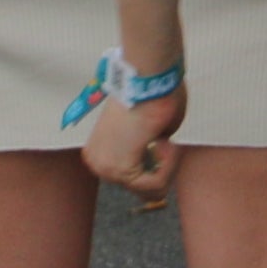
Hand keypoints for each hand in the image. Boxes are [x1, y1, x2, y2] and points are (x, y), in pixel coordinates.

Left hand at [81, 78, 183, 207]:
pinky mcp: (121, 172)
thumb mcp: (148, 127)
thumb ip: (149, 148)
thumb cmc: (151, 92)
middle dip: (162, 166)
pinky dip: (169, 165)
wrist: (146, 78)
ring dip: (168, 164)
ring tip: (162, 137)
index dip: (157, 161)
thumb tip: (157, 157)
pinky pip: (157, 186)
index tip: (158, 136)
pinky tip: (162, 141)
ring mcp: (106, 170)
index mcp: (99, 151)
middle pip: (142, 188)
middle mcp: (96, 163)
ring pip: (153, 189)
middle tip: (162, 138)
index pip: (134, 177)